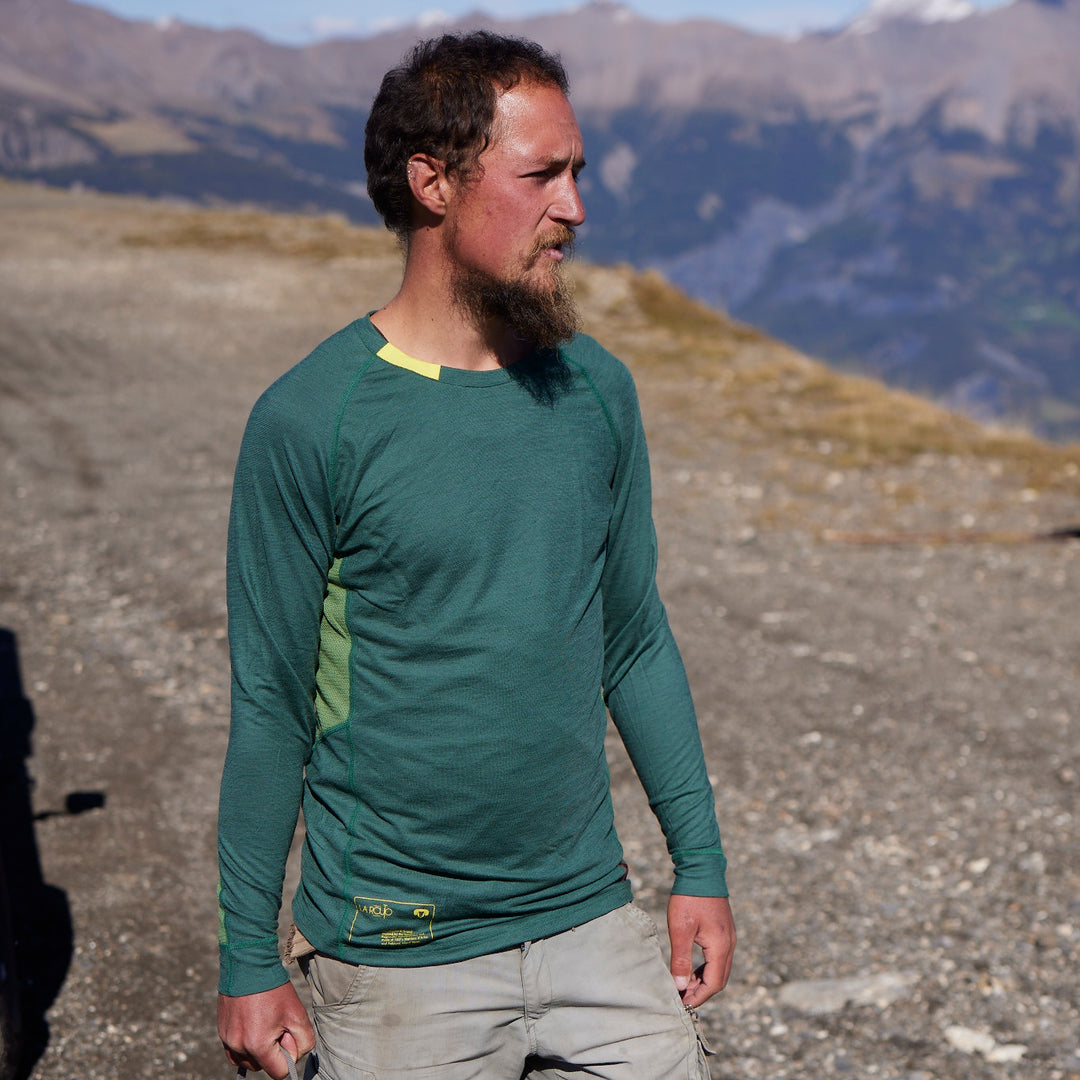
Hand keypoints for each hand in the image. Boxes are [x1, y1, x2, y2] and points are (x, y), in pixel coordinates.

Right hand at [218, 982, 315, 1078]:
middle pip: (262, 1066)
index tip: (288, 1033)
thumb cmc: (274, 989)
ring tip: (265, 1022)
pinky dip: (246, 1045)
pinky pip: (235, 1051)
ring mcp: (227, 1040)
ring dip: (259, 1049)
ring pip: (248, 1060)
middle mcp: (238, 1046)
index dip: (288, 1055)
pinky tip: (255, 1024)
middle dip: (273, 1051)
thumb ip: (304, 1041)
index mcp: (257, 1045)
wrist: (249, 965)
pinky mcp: (222, 1032)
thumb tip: (295, 1056)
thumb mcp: (298, 1014)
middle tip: (277, 1024)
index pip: (278, 1072)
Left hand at [667, 894, 734, 1008]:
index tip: (681, 1003)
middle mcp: (729, 945)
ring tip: (684, 984)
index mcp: (720, 947)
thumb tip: (680, 986)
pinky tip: (692, 969)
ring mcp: (729, 938)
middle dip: (701, 992)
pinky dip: (707, 968)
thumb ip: (681, 959)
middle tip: (681, 997)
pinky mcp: (724, 931)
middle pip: (719, 980)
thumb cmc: (689, 898)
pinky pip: (719, 958)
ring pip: (720, 969)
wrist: (701, 870)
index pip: (713, 984)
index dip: (698, 997)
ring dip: (704, 981)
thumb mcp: (680, 930)